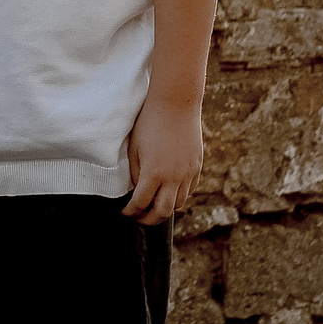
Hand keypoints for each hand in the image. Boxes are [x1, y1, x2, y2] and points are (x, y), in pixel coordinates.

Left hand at [122, 95, 203, 224]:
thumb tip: (136, 189)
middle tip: (139, 219)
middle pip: (163, 212)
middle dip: (149, 220)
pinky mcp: (197, 166)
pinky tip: (170, 192)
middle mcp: (173, 178)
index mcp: (153, 173)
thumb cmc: (149, 122)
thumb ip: (135, 171)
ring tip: (154, 205)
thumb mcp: (134, 147)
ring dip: (165, 208)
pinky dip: (179, 196)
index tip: (124, 213)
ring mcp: (188, 173)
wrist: (176, 104)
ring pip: (178, 203)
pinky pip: (190, 190)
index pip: (141, 203)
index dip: (131, 212)